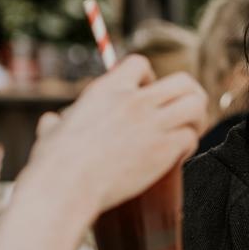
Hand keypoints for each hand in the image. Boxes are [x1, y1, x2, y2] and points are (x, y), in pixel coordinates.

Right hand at [30, 55, 206, 212]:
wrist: (66, 186)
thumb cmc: (53, 163)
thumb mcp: (51, 131)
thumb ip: (56, 122)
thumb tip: (52, 122)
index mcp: (108, 89)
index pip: (141, 63)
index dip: (148, 76)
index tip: (146, 92)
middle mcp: (135, 101)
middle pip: (183, 81)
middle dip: (188, 94)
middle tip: (182, 111)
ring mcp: (152, 124)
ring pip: (196, 105)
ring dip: (197, 117)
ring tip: (189, 130)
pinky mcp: (164, 149)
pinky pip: (191, 137)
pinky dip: (190, 144)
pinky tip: (180, 154)